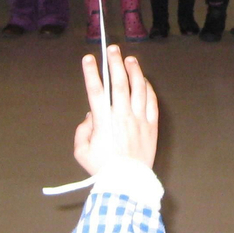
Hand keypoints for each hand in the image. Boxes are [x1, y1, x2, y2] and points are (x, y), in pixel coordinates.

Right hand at [73, 44, 159, 175]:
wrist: (128, 184)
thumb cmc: (103, 169)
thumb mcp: (81, 152)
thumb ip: (82, 130)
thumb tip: (91, 115)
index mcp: (104, 122)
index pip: (96, 91)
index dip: (91, 73)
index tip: (88, 58)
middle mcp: (122, 117)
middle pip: (119, 83)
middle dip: (114, 63)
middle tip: (112, 49)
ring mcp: (139, 120)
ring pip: (138, 88)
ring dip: (134, 71)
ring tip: (130, 59)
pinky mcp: (152, 126)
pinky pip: (152, 102)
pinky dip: (148, 88)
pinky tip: (144, 80)